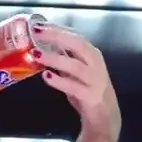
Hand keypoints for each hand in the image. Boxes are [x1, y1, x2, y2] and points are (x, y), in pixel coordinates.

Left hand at [32, 23, 121, 141]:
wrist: (106, 118)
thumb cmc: (88, 90)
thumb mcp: (76, 69)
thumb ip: (65, 56)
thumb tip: (45, 41)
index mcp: (92, 54)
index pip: (75, 35)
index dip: (57, 28)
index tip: (38, 24)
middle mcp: (95, 63)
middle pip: (77, 44)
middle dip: (56, 36)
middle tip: (36, 32)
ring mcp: (95, 80)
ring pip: (75, 65)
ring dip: (54, 58)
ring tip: (36, 54)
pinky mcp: (91, 97)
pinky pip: (74, 87)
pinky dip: (60, 81)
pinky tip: (46, 76)